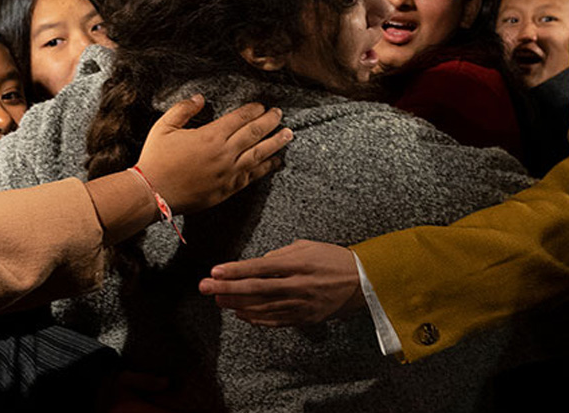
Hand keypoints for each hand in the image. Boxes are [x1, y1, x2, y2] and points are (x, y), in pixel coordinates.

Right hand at [131, 96, 292, 213]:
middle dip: (270, 121)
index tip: (261, 105)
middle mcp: (224, 153)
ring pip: (259, 154)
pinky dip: (266, 167)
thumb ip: (183, 109)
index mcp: (210, 136)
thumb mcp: (163, 127)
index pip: (239, 118)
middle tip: (279, 114)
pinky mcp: (228, 189)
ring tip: (288, 134)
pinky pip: (253, 175)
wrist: (153, 193)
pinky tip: (276, 161)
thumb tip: (200, 98)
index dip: (253, 110)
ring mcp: (228, 172)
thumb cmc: (156, 159)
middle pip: (254, 133)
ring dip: (276, 142)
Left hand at [199, 240, 360, 326]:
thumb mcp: (307, 247)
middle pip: (256, 289)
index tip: (215, 271)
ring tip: (217, 300)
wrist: (363, 282)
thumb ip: (280, 254)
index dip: (236, 270)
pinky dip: (255, 318)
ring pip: (262, 307)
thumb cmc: (333, 259)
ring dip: (237, 304)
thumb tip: (256, 263)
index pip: (260, 267)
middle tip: (204, 288)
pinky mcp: (305, 318)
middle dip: (227, 289)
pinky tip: (241, 314)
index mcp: (298, 264)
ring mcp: (301, 304)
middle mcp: (298, 285)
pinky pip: (275, 320)